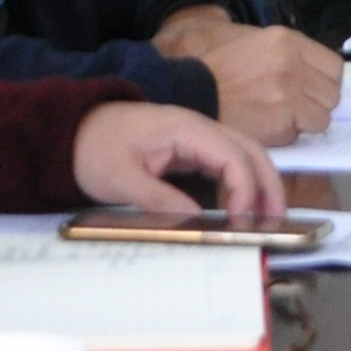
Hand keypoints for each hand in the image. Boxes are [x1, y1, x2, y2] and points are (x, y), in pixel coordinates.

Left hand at [74, 101, 283, 219]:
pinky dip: (243, 183)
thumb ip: (159, 199)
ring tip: (268, 219)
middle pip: (252, 150)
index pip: (232, 154)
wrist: (73, 130)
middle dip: (269, 185)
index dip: (244, 187)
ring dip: (262, 184)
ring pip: (246, 155)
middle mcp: (200, 128)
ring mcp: (199, 136)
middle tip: (276, 222)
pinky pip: (229, 162)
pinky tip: (242, 208)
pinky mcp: (193, 148)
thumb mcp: (120, 180)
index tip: (240, 221)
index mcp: (186, 129)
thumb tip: (197, 221)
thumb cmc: (94, 151)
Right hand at [189, 23, 345, 143]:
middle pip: (332, 94)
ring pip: (322, 117)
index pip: (334, 66)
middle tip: (296, 107)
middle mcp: (292, 65)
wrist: (192, 95)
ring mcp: (289, 94)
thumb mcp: (257, 45)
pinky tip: (269, 126)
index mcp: (288, 41)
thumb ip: (290, 55)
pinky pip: (302, 133)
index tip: (313, 89)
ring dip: (306, 121)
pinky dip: (289, 134)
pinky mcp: (281, 122)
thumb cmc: (221, 72)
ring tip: (281, 117)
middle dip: (317, 103)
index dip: (325, 82)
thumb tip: (318, 74)